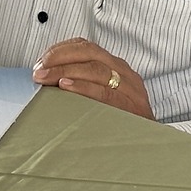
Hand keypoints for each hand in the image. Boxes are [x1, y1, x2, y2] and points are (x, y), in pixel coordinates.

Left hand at [31, 38, 152, 118]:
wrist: (152, 143)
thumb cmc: (123, 120)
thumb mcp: (106, 94)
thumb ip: (84, 82)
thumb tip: (48, 78)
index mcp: (117, 67)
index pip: (87, 46)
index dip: (61, 49)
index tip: (42, 60)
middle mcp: (124, 73)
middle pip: (89, 53)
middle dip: (59, 58)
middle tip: (38, 70)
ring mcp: (129, 89)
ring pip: (95, 69)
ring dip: (64, 71)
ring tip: (45, 78)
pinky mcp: (130, 106)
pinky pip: (104, 92)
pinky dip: (83, 87)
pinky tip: (66, 86)